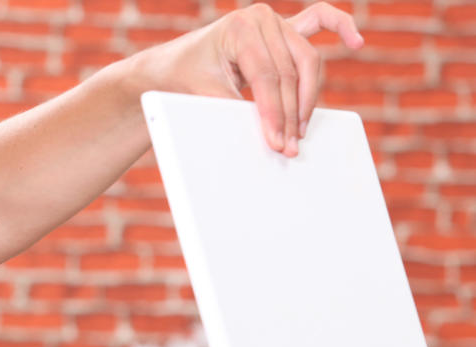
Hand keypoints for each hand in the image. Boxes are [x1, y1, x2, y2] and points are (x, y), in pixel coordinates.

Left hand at [137, 2, 363, 156]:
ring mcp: (276, 21)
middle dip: (292, 112)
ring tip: (301, 129)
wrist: (173, 63)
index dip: (275, 112)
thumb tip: (268, 133)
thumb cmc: (185, 74)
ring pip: (308, 60)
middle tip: (290, 145)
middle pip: (292, 70)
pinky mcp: (285, 28)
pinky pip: (320, 20)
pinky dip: (340, 27)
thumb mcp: (204, 92)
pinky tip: (356, 42)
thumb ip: (233, 107)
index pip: (267, 76)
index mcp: (240, 27)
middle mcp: (262, 18)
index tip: (277, 142)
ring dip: (309, 97)